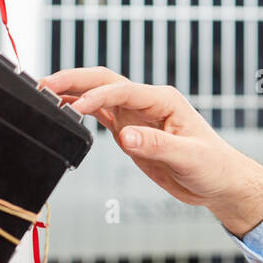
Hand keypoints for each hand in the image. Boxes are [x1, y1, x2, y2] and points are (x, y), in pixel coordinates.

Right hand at [38, 67, 262, 236]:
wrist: (218, 181)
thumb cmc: (213, 165)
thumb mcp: (188, 157)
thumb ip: (156, 145)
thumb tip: (126, 137)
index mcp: (164, 100)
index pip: (124, 90)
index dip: (97, 96)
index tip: (75, 107)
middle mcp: (148, 103)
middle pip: (106, 82)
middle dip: (75, 80)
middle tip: (45, 84)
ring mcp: (137, 116)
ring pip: (99, 95)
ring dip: (72, 91)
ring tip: (43, 91)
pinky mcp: (130, 131)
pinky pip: (101, 114)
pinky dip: (80, 109)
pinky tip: (62, 108)